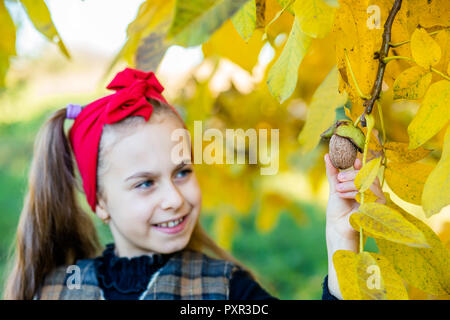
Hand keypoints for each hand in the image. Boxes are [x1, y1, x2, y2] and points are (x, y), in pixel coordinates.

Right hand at [323, 153, 385, 298]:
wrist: (340, 232)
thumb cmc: (356, 225)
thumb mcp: (364, 213)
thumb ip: (368, 201)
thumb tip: (374, 203)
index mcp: (374, 194)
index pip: (371, 179)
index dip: (363, 177)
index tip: (358, 177)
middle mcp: (363, 188)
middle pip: (360, 174)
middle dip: (352, 178)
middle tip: (342, 186)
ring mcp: (349, 186)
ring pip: (348, 174)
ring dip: (344, 179)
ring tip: (338, 189)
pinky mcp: (336, 188)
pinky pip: (334, 174)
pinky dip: (331, 166)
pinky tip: (328, 158)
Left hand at [324, 153, 384, 239]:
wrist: (337, 227)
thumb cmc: (337, 209)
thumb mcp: (334, 187)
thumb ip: (333, 172)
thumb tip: (327, 155)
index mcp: (364, 185)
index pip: (367, 170)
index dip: (362, 164)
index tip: (354, 160)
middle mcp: (372, 191)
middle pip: (369, 174)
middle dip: (351, 175)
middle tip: (339, 179)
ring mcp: (376, 199)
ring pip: (368, 182)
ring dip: (350, 184)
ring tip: (338, 189)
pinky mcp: (377, 207)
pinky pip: (369, 193)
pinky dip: (354, 193)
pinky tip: (344, 196)